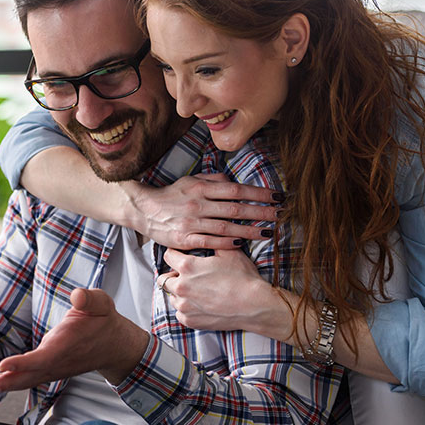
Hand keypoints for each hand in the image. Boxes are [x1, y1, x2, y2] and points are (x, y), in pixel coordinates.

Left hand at [0, 288, 148, 397]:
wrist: (114, 345)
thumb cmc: (104, 321)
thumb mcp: (102, 303)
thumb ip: (90, 298)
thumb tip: (78, 296)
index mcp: (68, 344)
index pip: (44, 357)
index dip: (24, 363)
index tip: (4, 365)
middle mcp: (59, 360)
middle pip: (31, 375)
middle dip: (7, 381)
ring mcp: (54, 368)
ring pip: (28, 379)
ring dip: (5, 384)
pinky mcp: (51, 369)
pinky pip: (30, 378)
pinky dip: (12, 382)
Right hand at [126, 173, 280, 249]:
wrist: (143, 209)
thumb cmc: (171, 195)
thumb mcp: (190, 180)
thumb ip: (212, 180)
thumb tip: (232, 180)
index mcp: (201, 188)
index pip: (235, 189)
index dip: (258, 193)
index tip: (277, 196)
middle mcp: (198, 204)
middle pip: (235, 208)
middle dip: (261, 212)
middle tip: (281, 215)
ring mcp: (191, 223)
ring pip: (226, 227)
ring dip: (249, 231)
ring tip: (268, 233)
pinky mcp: (184, 239)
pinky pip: (209, 242)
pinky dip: (226, 244)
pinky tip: (241, 245)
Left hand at [159, 247, 290, 337]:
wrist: (254, 306)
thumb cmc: (243, 278)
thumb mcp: (229, 252)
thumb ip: (213, 242)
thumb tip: (207, 236)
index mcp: (187, 266)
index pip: (168, 255)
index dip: (175, 253)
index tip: (181, 256)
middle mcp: (181, 286)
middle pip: (164, 278)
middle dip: (174, 275)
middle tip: (188, 275)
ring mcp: (184, 306)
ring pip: (171, 296)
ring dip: (179, 293)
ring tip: (195, 291)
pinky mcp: (189, 321)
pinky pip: (179, 313)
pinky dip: (186, 308)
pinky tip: (199, 304)